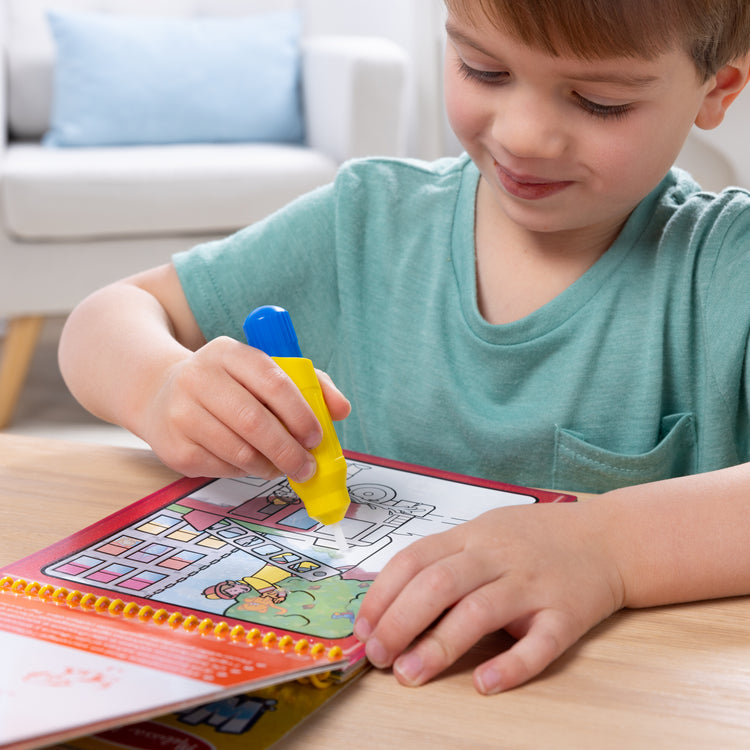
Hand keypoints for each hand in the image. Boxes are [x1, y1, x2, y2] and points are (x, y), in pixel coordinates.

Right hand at [138, 336, 350, 478]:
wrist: (160, 394)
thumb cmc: (229, 385)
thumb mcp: (262, 371)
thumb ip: (308, 385)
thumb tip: (341, 410)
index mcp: (228, 353)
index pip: (272, 381)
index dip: (299, 413)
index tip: (316, 436)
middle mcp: (199, 378)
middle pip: (254, 422)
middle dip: (288, 450)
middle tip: (307, 466)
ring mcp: (181, 413)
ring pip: (239, 451)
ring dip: (269, 465)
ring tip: (281, 466)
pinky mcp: (173, 447)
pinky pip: (222, 468)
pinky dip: (244, 471)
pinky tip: (250, 462)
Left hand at [354, 501, 624, 693]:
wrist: (609, 537)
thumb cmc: (536, 539)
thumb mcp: (487, 533)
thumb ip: (446, 558)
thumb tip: (390, 599)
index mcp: (473, 537)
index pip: (416, 559)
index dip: (383, 594)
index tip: (362, 628)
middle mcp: (499, 556)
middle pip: (440, 583)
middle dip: (400, 620)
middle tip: (378, 655)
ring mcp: (533, 583)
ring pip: (480, 611)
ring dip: (440, 645)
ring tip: (409, 675)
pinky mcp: (567, 613)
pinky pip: (540, 642)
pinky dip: (512, 664)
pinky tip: (486, 683)